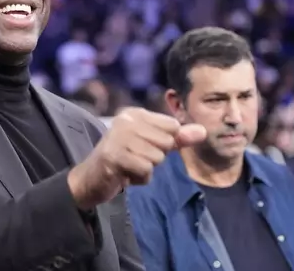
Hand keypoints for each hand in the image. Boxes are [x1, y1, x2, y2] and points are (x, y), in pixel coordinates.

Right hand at [68, 107, 205, 209]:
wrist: (90, 179)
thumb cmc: (124, 160)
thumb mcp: (152, 146)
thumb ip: (178, 138)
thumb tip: (203, 131)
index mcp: (135, 113)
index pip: (173, 126)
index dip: (164, 143)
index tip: (142, 147)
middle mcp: (126, 120)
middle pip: (166, 143)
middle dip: (155, 158)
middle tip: (133, 159)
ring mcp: (118, 137)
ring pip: (157, 158)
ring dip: (146, 170)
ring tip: (128, 166)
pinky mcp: (114, 156)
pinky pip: (145, 170)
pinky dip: (139, 179)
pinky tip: (124, 175)